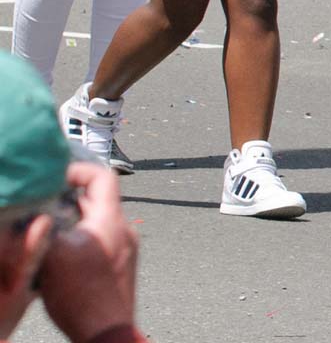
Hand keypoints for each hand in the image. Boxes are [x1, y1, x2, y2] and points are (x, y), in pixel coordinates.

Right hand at [37, 162, 139, 342]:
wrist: (106, 331)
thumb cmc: (82, 295)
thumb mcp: (53, 254)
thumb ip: (46, 226)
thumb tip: (38, 213)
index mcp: (110, 219)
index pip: (102, 176)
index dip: (77, 171)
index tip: (55, 179)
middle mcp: (123, 230)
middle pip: (95, 202)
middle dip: (66, 202)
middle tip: (41, 209)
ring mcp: (124, 249)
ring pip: (94, 224)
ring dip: (70, 225)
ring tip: (46, 236)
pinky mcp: (120, 267)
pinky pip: (98, 244)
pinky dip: (79, 243)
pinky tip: (57, 260)